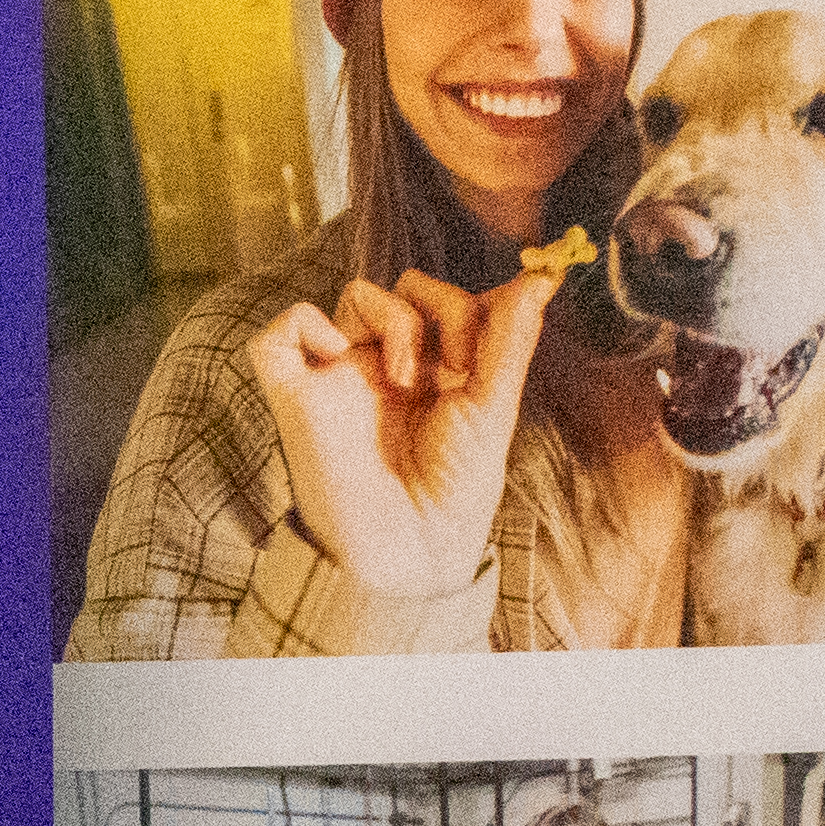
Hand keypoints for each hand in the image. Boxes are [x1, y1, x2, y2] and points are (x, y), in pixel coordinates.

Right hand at [243, 265, 553, 594]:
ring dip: (395, 319)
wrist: (410, 548)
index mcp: (435, 371)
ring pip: (357, 295)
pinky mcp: (296, 393)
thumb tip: (542, 277)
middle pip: (409, 287)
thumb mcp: (492, 408)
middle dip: (443, 308)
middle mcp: (386, 366)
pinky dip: (305, 323)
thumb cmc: (455, 492)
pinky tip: (338, 356)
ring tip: (406, 380)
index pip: (450, 302)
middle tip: (456, 365)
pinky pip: (281, 330)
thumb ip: (511, 340)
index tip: (489, 349)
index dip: (473, 307)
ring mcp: (341, 376)